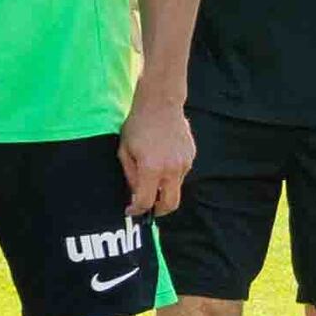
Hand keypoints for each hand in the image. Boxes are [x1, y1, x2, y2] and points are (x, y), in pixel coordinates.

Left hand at [117, 98, 194, 219]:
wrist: (161, 104)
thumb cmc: (138, 125)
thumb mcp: (124, 150)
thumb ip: (130, 175)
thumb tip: (135, 194)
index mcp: (152, 168)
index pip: (146, 201)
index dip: (137, 210)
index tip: (130, 211)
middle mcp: (172, 169)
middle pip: (170, 204)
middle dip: (158, 211)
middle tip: (146, 209)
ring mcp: (184, 163)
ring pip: (176, 189)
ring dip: (164, 190)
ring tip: (150, 177)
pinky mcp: (191, 157)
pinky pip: (180, 174)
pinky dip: (170, 176)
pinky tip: (160, 161)